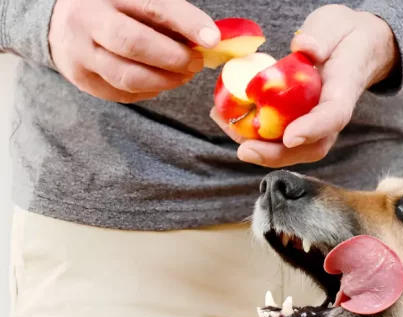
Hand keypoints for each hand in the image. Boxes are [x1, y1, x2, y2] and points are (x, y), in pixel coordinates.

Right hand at [49, 0, 220, 102]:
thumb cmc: (114, 8)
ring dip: (165, 80)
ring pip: (128, 76)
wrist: (62, 19)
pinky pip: (122, 93)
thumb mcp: (137, 0)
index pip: (153, 6)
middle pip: (134, 44)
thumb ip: (168, 14)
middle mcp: (88, 19)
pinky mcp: (81, 78)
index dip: (186, 23)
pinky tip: (160, 82)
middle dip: (174, 58)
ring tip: (183, 75)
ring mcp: (79, 51)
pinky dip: (149, 91)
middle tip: (196, 63)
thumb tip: (207, 38)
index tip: (212, 39)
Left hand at [210, 4, 398, 167]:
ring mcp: (316, 120)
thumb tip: (303, 46)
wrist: (355, 46)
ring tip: (226, 126)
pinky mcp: (301, 119)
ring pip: (294, 148)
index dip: (312, 129)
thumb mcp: (336, 27)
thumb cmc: (345, 37)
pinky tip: (227, 119)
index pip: (333, 116)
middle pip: (311, 146)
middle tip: (245, 150)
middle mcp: (331, 113)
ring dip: (259, 147)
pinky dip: (254, 135)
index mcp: (344, 89)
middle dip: (277, 154)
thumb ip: (321, 38)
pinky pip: (281, 136)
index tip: (290, 137)